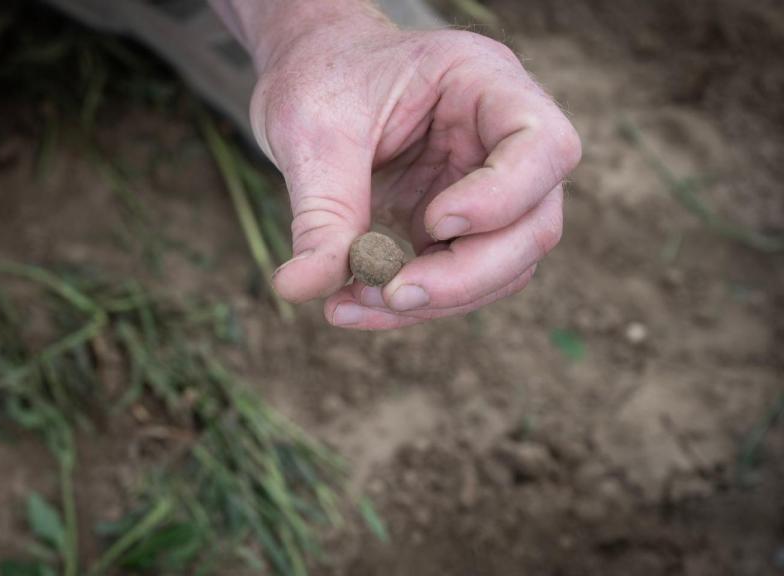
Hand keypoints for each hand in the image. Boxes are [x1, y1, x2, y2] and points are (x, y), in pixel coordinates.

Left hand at [250, 12, 580, 328]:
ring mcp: (490, 188)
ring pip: (504, 267)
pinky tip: (350, 304)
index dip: (501, 197)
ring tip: (347, 304)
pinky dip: (410, 303)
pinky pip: (457, 280)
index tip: (433, 222)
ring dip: (435, 300)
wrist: (308, 73)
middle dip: (464, 275)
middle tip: (391, 294)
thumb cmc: (319, 77)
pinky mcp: (460, 229)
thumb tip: (299, 289)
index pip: (542, 144)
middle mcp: (501, 138)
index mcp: (485, 82)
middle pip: (534, 225)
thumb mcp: (310, 133)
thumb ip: (320, 212)